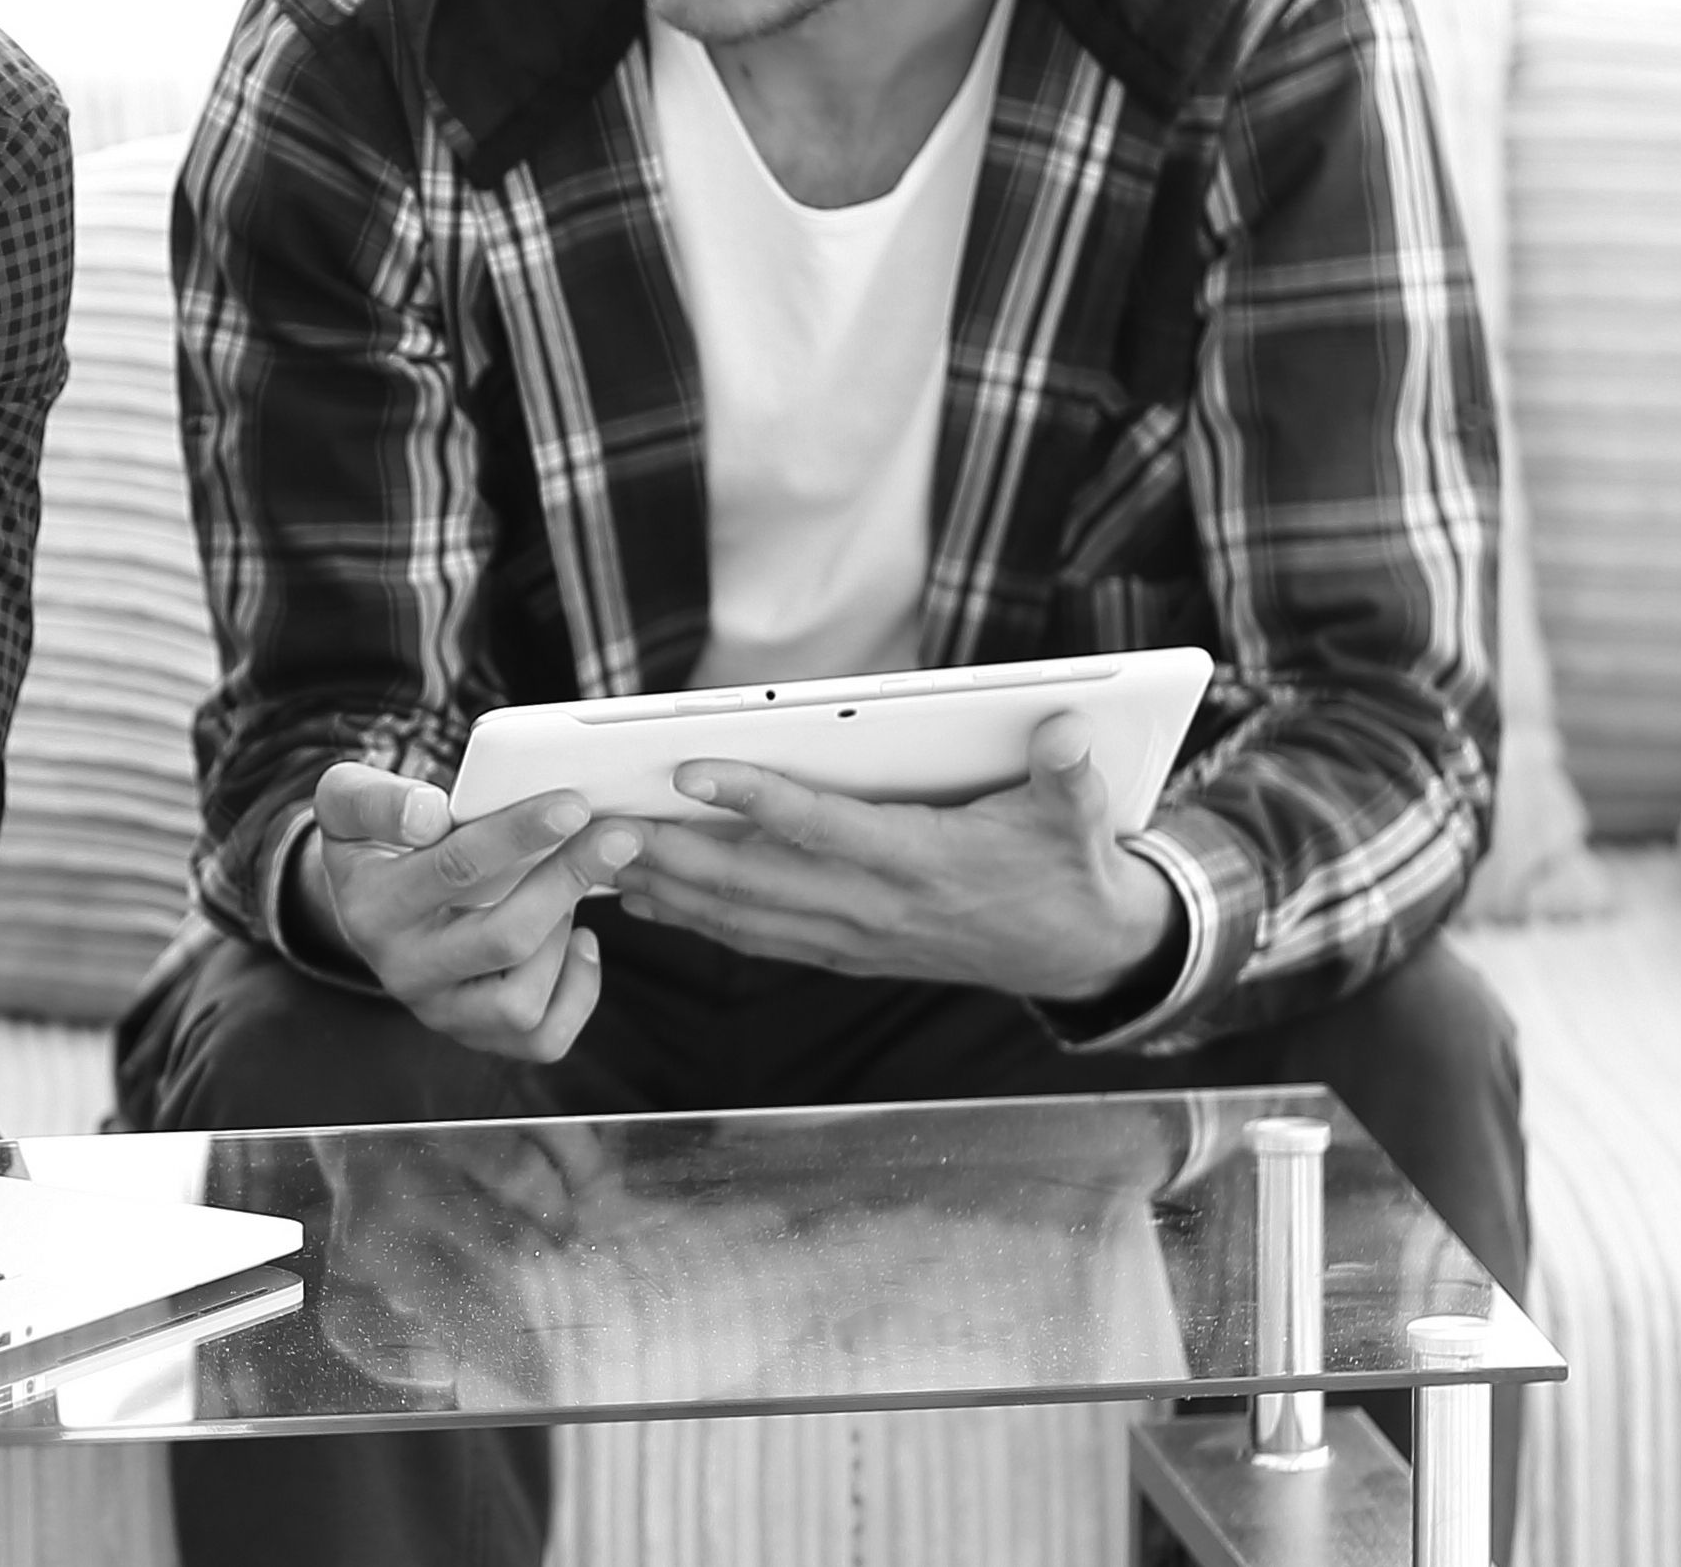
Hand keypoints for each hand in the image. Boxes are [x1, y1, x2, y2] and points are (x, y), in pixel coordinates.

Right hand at [297, 764, 640, 1061]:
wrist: (368, 902)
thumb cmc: (374, 838)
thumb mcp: (348, 801)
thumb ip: (375, 798)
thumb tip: (429, 815)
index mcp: (373, 908)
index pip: (454, 868)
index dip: (519, 834)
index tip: (573, 805)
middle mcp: (403, 971)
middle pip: (503, 939)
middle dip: (567, 882)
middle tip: (615, 836)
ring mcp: (441, 1011)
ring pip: (522, 1001)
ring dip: (562, 938)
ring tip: (571, 888)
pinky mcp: (477, 1036)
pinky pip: (543, 1040)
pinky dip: (578, 992)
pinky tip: (579, 940)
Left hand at [614, 711, 1173, 1002]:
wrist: (1076, 953)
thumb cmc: (1066, 868)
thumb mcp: (1080, 818)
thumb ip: (1068, 774)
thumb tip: (1069, 728)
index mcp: (921, 861)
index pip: (820, 825)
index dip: (754, 797)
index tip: (688, 769)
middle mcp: (875, 905)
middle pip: (755, 878)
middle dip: (672, 852)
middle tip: (600, 822)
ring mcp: (855, 937)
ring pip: (743, 917)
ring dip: (669, 890)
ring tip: (600, 859)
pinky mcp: (845, 952)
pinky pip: (757, 940)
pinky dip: (698, 921)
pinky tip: (649, 900)